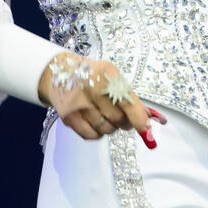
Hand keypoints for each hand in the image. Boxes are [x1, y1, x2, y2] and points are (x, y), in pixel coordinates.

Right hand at [36, 51, 166, 146]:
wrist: (60, 72)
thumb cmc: (91, 76)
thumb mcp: (112, 76)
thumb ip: (130, 96)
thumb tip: (147, 118)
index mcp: (107, 75)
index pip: (128, 103)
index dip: (139, 119)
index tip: (146, 129)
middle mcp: (92, 89)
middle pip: (119, 119)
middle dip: (124, 121)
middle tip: (120, 114)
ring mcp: (79, 104)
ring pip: (107, 129)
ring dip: (110, 126)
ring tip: (103, 112)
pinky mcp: (69, 117)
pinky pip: (92, 135)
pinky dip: (97, 132)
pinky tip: (94, 119)